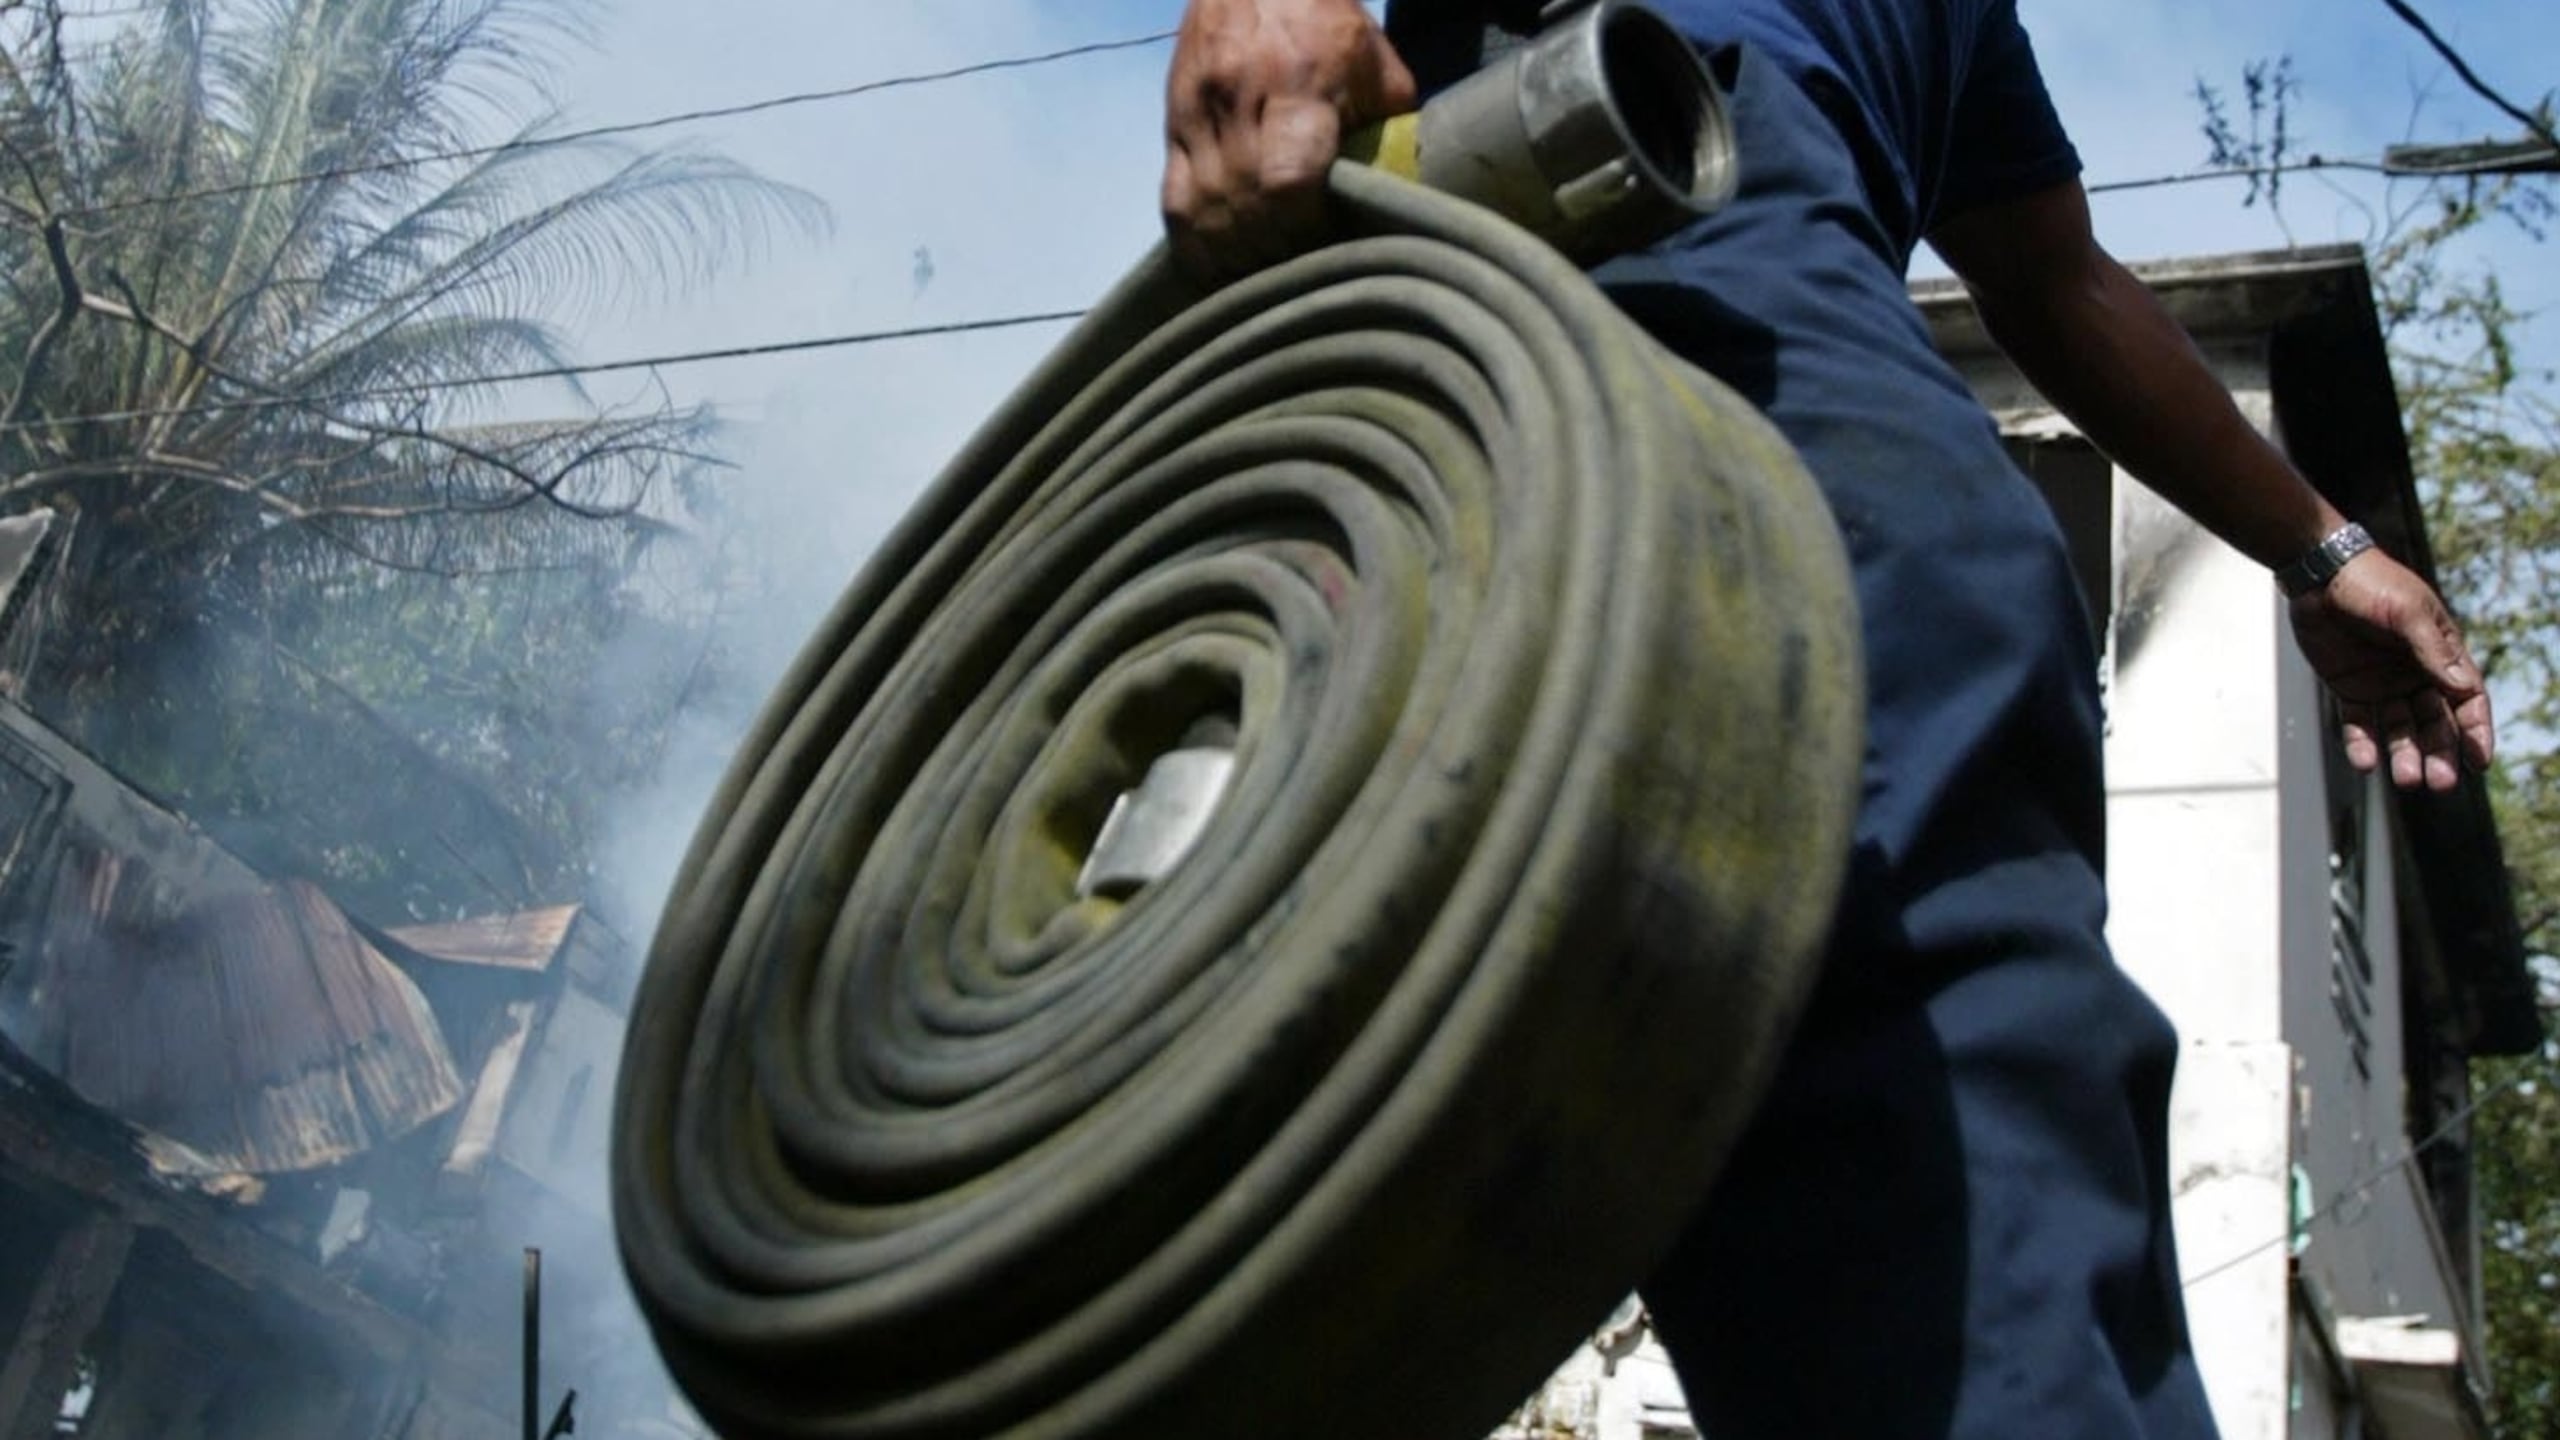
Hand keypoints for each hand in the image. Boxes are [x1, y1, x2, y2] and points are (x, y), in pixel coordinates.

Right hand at [1161, 0, 1415, 280]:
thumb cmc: (1328, 23)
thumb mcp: (1376, 66)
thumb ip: (1386, 132)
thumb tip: (1399, 199)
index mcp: (1297, 84)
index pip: (1286, 181)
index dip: (1302, 230)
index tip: (1325, 250)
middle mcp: (1238, 98)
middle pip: (1245, 205)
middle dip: (1271, 254)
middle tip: (1298, 278)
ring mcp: (1197, 112)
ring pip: (1203, 211)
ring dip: (1233, 257)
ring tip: (1262, 281)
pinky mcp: (1172, 124)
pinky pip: (1173, 204)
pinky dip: (1196, 245)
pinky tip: (1219, 269)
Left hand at [2287, 550, 2493, 791]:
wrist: (2319, 574)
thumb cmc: (2373, 584)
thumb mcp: (2408, 613)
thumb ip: (2432, 651)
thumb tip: (2465, 689)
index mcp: (2442, 655)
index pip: (2467, 700)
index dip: (2475, 731)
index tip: (2479, 762)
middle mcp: (2415, 674)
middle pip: (2434, 723)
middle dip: (2439, 753)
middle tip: (2439, 783)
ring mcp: (2382, 684)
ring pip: (2398, 729)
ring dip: (2404, 755)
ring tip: (2406, 780)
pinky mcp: (2348, 687)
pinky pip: (2358, 723)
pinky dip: (2362, 744)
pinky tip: (2366, 764)